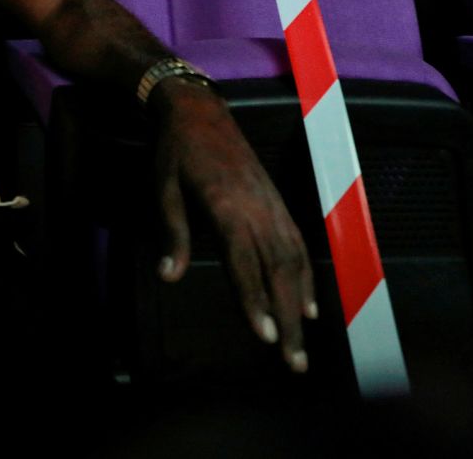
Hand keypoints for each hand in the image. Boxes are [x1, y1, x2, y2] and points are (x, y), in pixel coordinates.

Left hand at [150, 78, 317, 372]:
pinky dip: (306, 278)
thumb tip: (168, 277)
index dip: (255, 302)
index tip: (266, 337)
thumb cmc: (175, 153)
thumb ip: (172, 234)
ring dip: (300, 306)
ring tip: (302, 344)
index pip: (245, 265)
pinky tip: (308, 304)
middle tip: (293, 362)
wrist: (200, 111)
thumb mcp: (164, 190)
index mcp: (227, 209)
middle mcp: (257, 211)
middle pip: (278, 274)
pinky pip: (298, 246)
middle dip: (288, 321)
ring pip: (294, 263)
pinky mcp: (277, 202)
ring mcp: (272, 206)